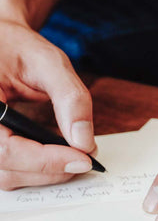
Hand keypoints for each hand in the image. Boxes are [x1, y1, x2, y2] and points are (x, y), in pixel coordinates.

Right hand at [0, 20, 95, 189]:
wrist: (3, 45)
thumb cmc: (18, 49)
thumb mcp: (49, 64)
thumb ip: (71, 100)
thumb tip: (84, 143)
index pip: (6, 150)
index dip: (46, 161)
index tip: (83, 159)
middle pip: (8, 169)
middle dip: (52, 169)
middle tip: (86, 159)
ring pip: (8, 175)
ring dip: (46, 173)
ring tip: (74, 157)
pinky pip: (10, 170)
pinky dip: (37, 169)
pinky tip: (57, 156)